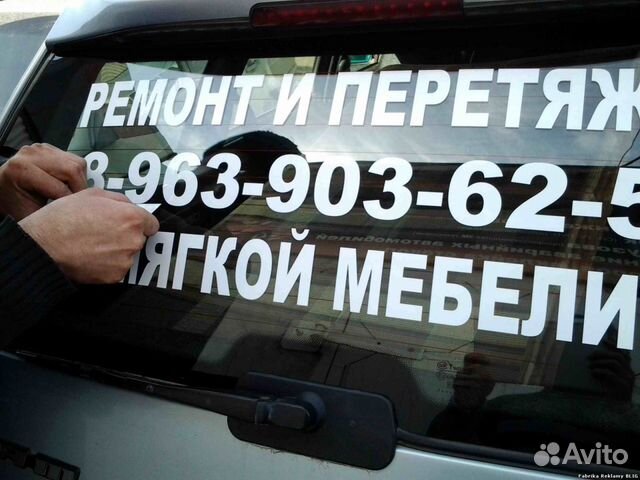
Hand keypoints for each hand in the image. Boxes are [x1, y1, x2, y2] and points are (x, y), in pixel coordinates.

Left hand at [0, 143, 86, 220]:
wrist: (3, 191)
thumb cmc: (16, 204)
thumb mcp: (32, 215)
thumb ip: (54, 214)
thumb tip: (77, 213)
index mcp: (21, 170)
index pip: (60, 187)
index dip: (72, 202)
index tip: (77, 211)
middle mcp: (31, 154)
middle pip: (72, 169)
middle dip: (80, 188)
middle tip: (79, 202)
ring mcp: (41, 148)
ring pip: (77, 163)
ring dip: (80, 180)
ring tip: (72, 192)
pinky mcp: (49, 148)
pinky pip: (74, 160)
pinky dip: (76, 173)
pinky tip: (67, 183)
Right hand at [19, 188, 159, 283]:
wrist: (44, 245)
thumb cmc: (64, 217)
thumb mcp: (92, 195)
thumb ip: (118, 200)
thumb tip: (130, 206)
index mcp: (132, 217)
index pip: (152, 223)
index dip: (139, 223)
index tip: (129, 224)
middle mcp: (134, 240)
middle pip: (140, 239)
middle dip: (127, 236)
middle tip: (103, 232)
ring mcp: (125, 260)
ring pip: (128, 254)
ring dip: (117, 251)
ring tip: (93, 244)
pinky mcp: (115, 277)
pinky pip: (117, 269)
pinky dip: (108, 265)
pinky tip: (91, 257)